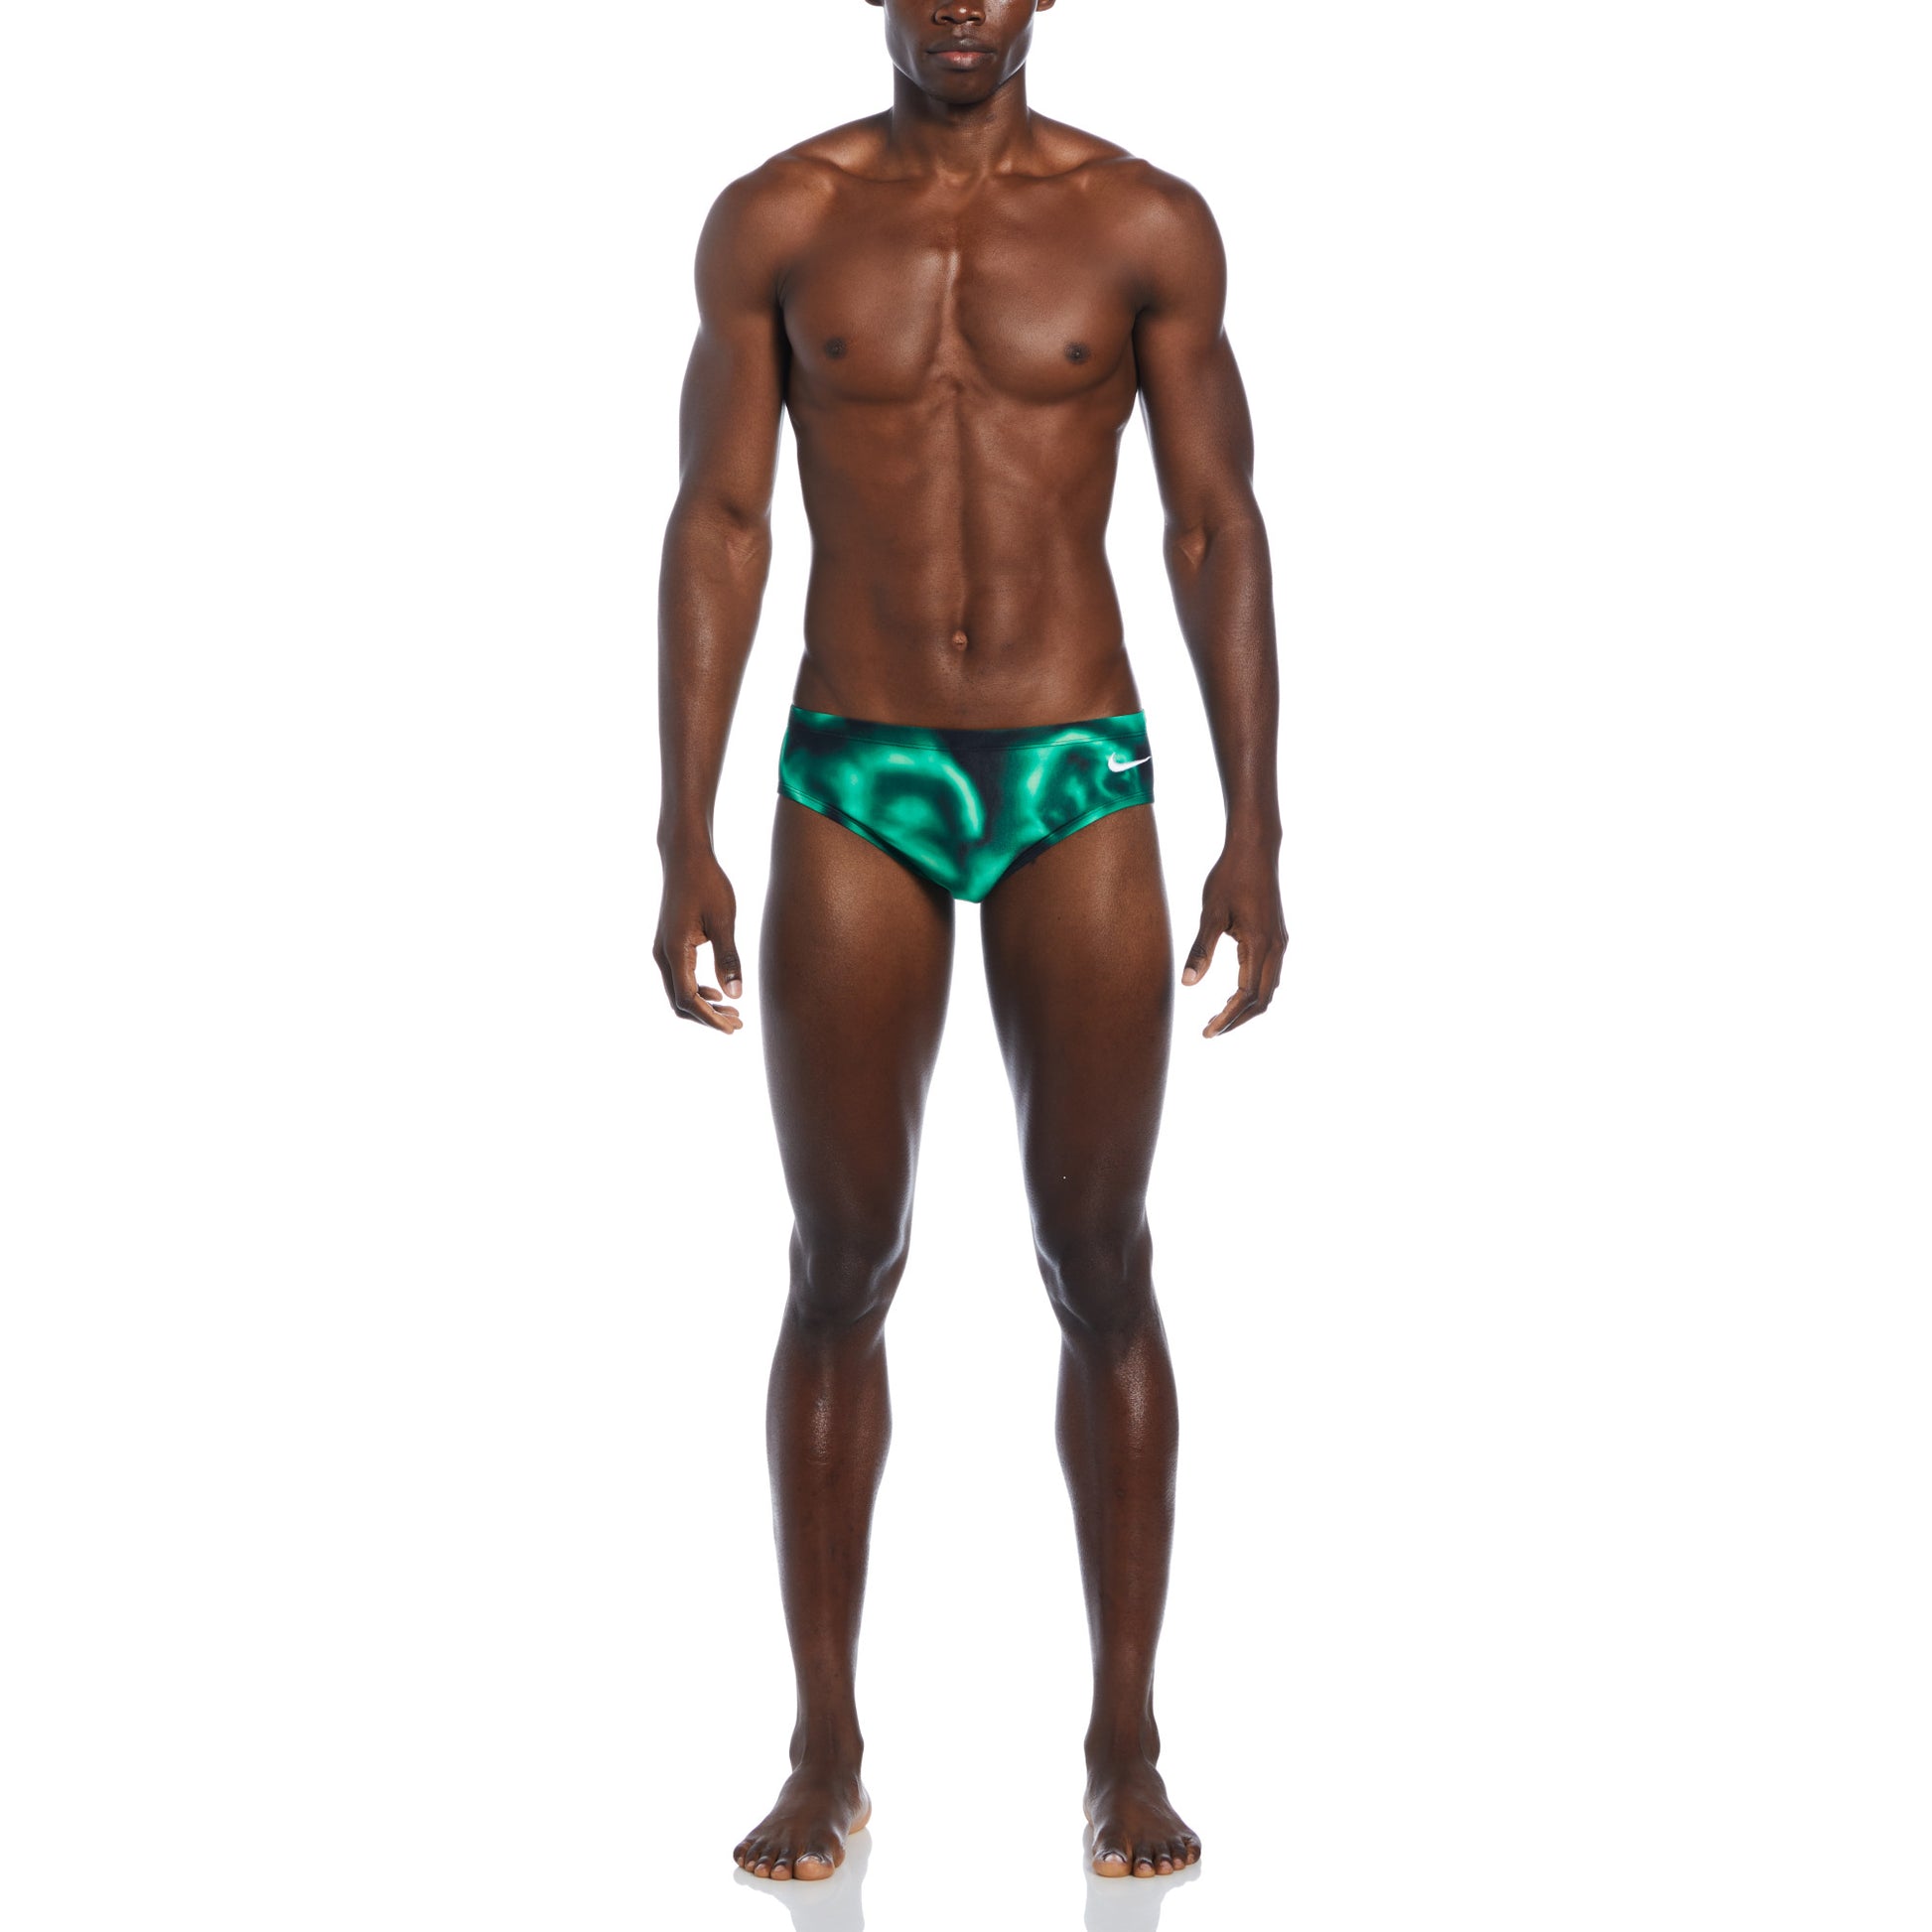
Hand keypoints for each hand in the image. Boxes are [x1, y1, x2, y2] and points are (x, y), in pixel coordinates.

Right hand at [653, 843, 743, 1033]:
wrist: (685, 858)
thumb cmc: (707, 884)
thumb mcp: (724, 921)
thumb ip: (729, 958)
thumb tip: (735, 995)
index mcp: (675, 951)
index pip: (688, 998)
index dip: (710, 1018)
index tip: (732, 1028)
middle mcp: (663, 955)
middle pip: (680, 1002)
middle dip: (708, 1017)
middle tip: (738, 1024)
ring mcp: (663, 951)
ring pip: (678, 992)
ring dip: (703, 1006)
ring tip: (733, 1013)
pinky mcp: (669, 946)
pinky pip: (678, 979)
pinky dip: (697, 992)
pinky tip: (718, 992)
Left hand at [1181, 839, 1286, 1038]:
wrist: (1255, 848)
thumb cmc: (1229, 876)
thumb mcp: (1210, 913)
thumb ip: (1201, 949)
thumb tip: (1188, 983)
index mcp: (1259, 945)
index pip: (1245, 996)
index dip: (1226, 1019)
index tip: (1207, 1032)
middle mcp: (1276, 948)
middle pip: (1263, 1000)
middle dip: (1238, 1020)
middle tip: (1211, 1031)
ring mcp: (1280, 942)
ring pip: (1269, 988)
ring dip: (1247, 1007)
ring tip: (1220, 1017)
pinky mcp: (1277, 936)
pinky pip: (1271, 974)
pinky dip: (1254, 991)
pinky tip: (1234, 992)